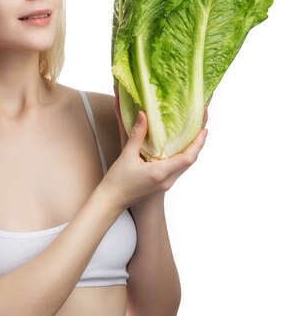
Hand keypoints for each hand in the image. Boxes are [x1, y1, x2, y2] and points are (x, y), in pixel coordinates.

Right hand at [104, 89, 207, 211]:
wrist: (112, 201)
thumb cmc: (117, 181)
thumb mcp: (126, 156)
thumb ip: (137, 135)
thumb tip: (143, 114)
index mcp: (160, 173)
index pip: (187, 158)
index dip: (198, 143)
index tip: (204, 130)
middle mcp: (167, 180)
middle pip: (190, 161)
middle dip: (198, 144)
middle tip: (202, 125)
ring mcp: (166, 183)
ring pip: (184, 165)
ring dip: (191, 150)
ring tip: (194, 133)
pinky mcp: (162, 183)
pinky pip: (177, 168)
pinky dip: (181, 156)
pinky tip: (179, 146)